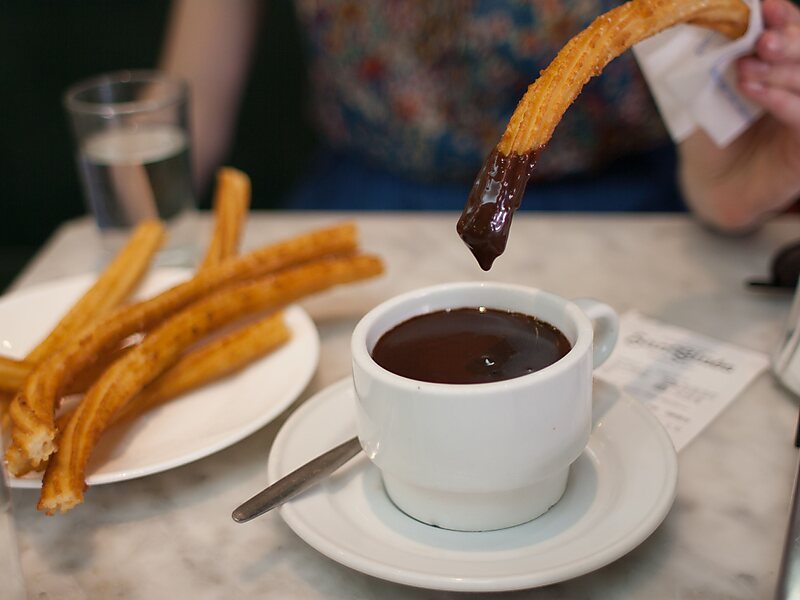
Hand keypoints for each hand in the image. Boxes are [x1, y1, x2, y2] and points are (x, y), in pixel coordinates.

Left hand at [678, 0, 799, 231]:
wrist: (711, 183)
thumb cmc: (709, 135)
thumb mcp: (704, 92)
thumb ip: (709, 62)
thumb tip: (698, 23)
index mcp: (780, 63)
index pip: (790, 30)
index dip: (782, 16)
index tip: (764, 6)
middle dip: (787, 41)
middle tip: (761, 41)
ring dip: (780, 71)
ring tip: (746, 71)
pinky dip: (782, 101)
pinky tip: (756, 92)